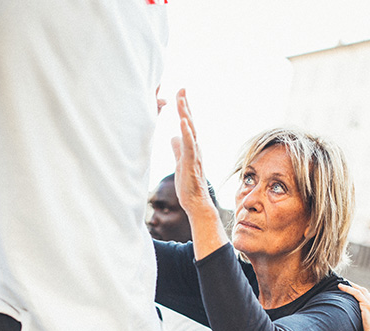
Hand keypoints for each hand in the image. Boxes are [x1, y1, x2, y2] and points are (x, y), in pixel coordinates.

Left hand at [170, 90, 217, 221]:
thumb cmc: (189, 185)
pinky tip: (183, 122)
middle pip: (189, 123)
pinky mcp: (191, 163)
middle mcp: (195, 148)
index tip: (179, 94)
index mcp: (191, 148)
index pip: (187, 124)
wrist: (196, 203)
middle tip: (181, 88)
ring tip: (181, 100)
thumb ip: (177, 149)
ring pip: (190, 131)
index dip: (183, 109)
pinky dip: (187, 133)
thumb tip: (172, 137)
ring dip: (186, 114)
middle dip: (185, 105)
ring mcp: (194, 155)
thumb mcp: (180, 162)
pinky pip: (189, 146)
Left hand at [337, 281, 369, 330]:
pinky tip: (340, 286)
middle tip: (346, 284)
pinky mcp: (368, 307)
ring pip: (361, 291)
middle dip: (356, 287)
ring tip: (341, 283)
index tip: (354, 293)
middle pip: (366, 293)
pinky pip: (357, 294)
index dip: (361, 296)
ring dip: (351, 286)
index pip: (369, 301)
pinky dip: (348, 289)